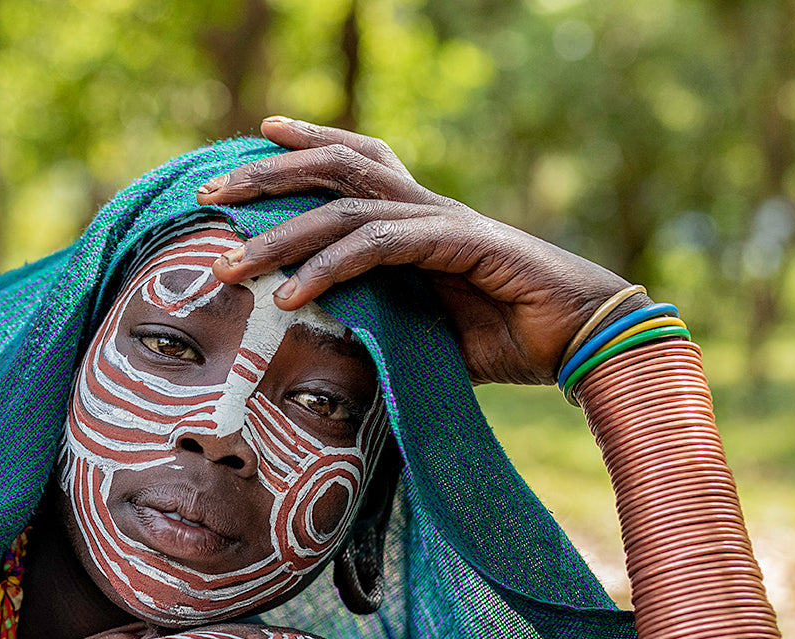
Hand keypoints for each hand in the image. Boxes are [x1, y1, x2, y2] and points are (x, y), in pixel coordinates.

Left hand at [198, 117, 647, 384]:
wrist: (583, 341)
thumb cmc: (510, 340)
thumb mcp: (425, 333)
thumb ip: (379, 323)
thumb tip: (327, 347)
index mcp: (417, 218)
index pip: (355, 162)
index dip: (307, 144)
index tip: (257, 136)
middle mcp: (424, 207)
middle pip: (335, 168)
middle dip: (269, 176)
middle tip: (211, 193)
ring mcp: (440, 221)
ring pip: (344, 208)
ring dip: (280, 236)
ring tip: (230, 264)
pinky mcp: (458, 245)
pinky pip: (378, 249)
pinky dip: (329, 270)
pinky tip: (291, 296)